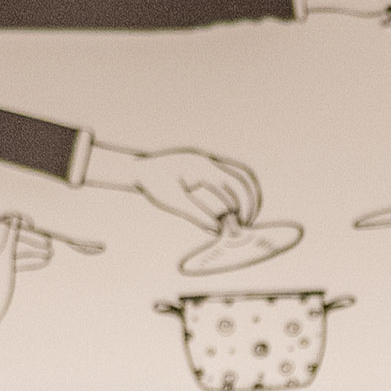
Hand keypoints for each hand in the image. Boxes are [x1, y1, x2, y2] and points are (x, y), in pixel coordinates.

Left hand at [0, 214, 49, 338]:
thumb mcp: (4, 262)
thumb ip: (10, 239)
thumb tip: (15, 219)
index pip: (5, 222)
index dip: (19, 221)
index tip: (33, 226)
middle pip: (15, 235)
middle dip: (33, 237)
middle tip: (49, 243)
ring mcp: (0, 260)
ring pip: (19, 248)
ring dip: (35, 250)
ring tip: (51, 254)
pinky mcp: (4, 271)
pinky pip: (19, 261)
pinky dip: (31, 260)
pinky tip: (44, 262)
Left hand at [83, 139, 262, 233]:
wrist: (140, 169)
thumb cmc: (153, 183)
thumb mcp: (173, 202)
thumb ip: (197, 215)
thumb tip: (218, 230)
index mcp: (200, 166)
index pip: (231, 185)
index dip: (241, 205)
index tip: (240, 225)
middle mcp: (207, 160)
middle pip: (242, 177)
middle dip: (250, 200)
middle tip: (249, 223)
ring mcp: (208, 161)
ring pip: (239, 174)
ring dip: (247, 195)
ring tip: (245, 217)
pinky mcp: (206, 166)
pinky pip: (230, 176)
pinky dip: (237, 192)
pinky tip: (233, 210)